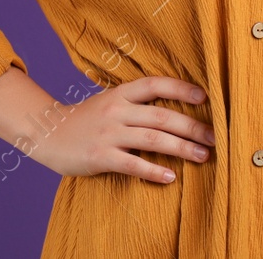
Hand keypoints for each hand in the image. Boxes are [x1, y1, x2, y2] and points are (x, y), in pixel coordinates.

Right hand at [27, 76, 215, 183]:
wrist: (48, 134)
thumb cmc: (86, 120)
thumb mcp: (110, 102)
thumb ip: (136, 104)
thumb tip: (175, 109)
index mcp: (120, 94)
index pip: (155, 84)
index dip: (181, 88)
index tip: (205, 96)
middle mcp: (116, 110)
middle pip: (161, 116)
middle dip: (192, 126)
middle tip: (215, 137)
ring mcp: (108, 133)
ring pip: (152, 139)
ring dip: (182, 148)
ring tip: (203, 156)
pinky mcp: (100, 156)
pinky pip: (132, 164)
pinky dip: (154, 171)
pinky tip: (171, 177)